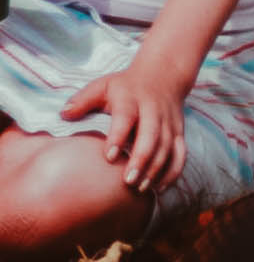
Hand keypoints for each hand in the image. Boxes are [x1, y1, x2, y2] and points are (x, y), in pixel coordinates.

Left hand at [63, 57, 187, 194]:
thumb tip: (63, 115)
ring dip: (156, 168)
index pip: (126, 117)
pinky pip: (180, 153)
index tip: (108, 157)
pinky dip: (173, 171)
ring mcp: (168, 121)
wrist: (164, 74)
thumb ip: (82, 100)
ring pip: (167, 146)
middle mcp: (153, 109)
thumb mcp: (103, 86)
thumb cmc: (125, 85)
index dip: (118, 136)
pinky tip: (160, 187)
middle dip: (141, 159)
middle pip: (151, 135)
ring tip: (140, 188)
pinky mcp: (179, 131)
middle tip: (127, 181)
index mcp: (131, 98)